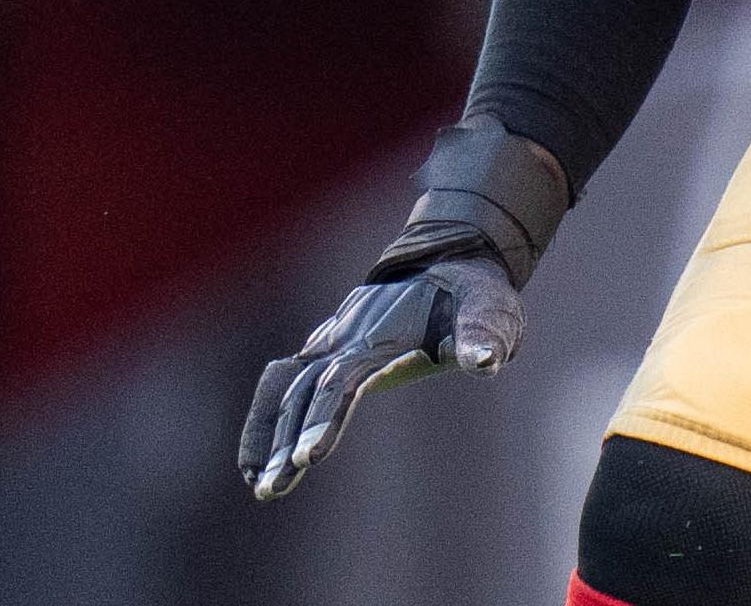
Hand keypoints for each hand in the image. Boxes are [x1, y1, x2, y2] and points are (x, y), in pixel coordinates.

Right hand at [238, 253, 521, 499]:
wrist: (452, 262)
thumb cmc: (475, 295)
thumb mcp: (491, 310)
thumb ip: (484, 335)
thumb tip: (486, 360)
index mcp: (382, 334)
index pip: (343, 379)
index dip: (324, 416)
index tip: (308, 457)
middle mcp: (348, 337)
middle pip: (304, 390)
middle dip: (286, 439)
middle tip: (271, 489)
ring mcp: (334, 341)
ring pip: (285, 388)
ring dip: (267, 434)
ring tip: (260, 486)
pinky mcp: (328, 349)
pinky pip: (284, 383)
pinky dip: (266, 417)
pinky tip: (260, 461)